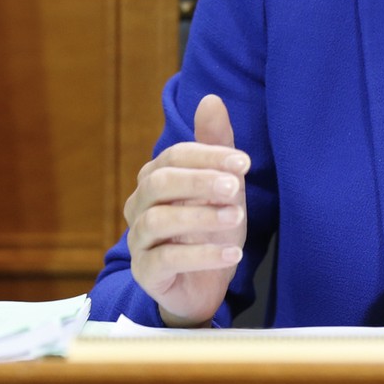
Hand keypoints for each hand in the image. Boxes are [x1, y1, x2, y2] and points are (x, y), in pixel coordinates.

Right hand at [124, 94, 249, 326]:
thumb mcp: (222, 186)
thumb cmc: (210, 227)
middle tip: (235, 186)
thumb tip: (211, 99)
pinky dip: (201, 255)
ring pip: (157, 220)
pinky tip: (232, 254)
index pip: (174, 156)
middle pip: (158, 182)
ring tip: (237, 218)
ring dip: (200, 216)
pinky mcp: (145, 273)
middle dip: (199, 180)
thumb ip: (215, 145)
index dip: (208, 155)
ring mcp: (138, 240)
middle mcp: (140, 205)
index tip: (245, 162)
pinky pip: (164, 260)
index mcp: (156, 178)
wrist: (204, 284)